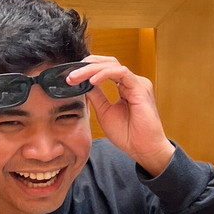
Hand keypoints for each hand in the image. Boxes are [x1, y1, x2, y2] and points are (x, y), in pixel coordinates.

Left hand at [66, 56, 174, 175]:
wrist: (144, 150)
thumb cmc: (128, 135)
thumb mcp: (104, 112)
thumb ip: (96, 96)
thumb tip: (82, 84)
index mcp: (125, 87)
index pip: (106, 69)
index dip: (87, 69)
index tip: (70, 77)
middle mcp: (132, 82)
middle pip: (108, 63)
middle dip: (86, 66)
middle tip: (69, 75)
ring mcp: (138, 83)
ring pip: (112, 65)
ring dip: (91, 69)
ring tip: (75, 77)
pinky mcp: (141, 88)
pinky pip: (121, 73)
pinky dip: (104, 74)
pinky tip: (91, 81)